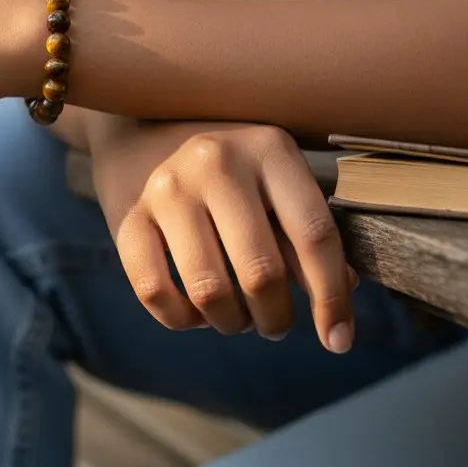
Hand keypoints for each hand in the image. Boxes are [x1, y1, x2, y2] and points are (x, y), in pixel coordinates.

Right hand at [90, 121, 356, 352]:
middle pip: (260, 271)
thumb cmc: (235, 168)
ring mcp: (167, 188)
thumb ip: (306, 236)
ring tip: (239, 317)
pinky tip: (195, 314)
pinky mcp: (128, 215)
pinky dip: (181, 320)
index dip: (332, 297)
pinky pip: (153, 291)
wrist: (149, 126)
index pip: (314, 234)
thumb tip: (338, 301)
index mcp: (268, 148)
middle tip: (276, 324)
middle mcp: (216, 161)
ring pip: (209, 291)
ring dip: (232, 323)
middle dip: (276, 318)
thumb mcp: (280, 183)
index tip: (338, 340)